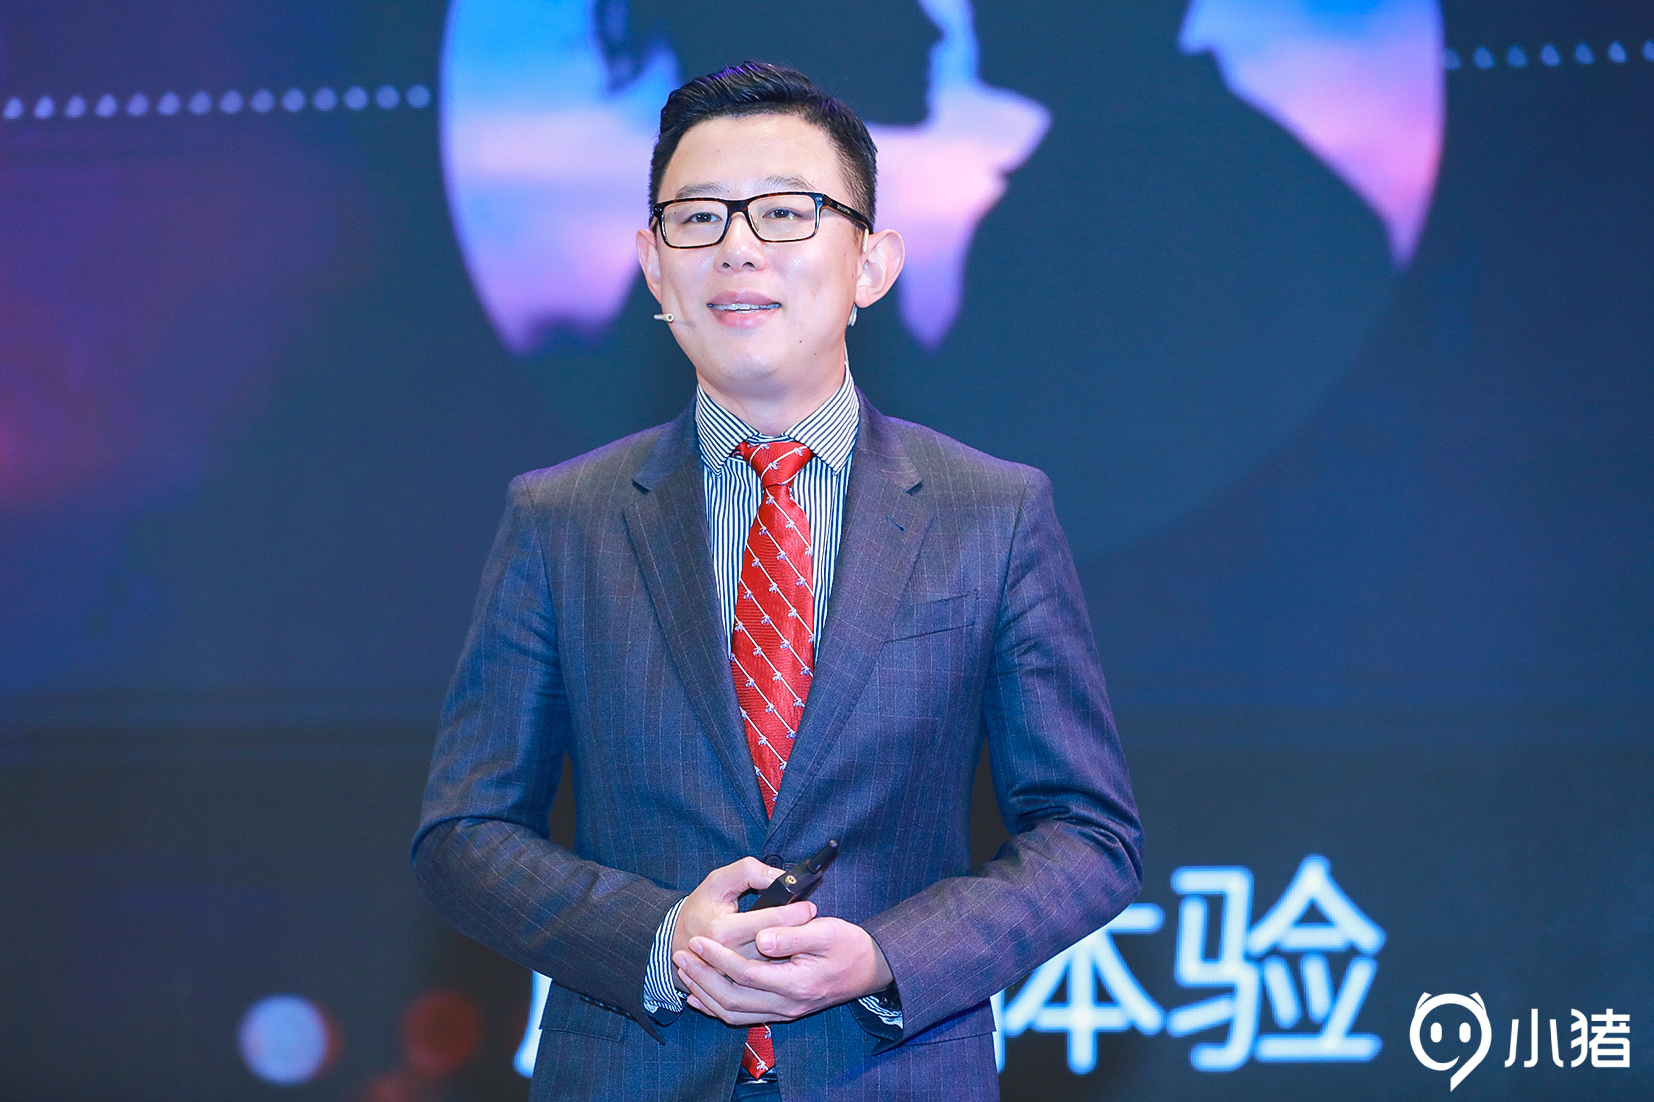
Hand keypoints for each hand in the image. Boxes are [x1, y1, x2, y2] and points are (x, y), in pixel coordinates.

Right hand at [670, 858, 816, 988]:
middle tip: (813, 922)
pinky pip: (765, 981)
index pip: (771, 922)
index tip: (810, 906)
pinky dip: (779, 969)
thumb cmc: (700, 907)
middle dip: (798, 933)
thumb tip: (780, 877)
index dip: (796, 912)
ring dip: (792, 953)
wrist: (675, 940)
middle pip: (776, 947)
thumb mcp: (719, 881)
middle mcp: (729, 957)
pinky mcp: (736, 987)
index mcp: (724, 930)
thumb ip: (749, 872)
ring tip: (803, 939)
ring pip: (774, 967)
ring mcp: (732, 976)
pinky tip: (788, 957)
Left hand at [674, 916, 893, 1025]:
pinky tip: (700, 995)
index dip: (717, 957)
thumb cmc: (849, 945)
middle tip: (681, 954)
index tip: (698, 939)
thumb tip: (762, 937)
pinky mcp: (781, 1012)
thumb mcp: (827, 931)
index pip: (745, 974)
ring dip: (705, 992)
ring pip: (733, 1013)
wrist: (869, 969)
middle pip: (732, 998)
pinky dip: (716, 1008)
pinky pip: (742, 1017)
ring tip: (685, 971)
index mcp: (796, 983)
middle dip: (702, 976)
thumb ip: (792, 934)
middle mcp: (787, 1004)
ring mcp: (784, 1012)